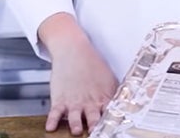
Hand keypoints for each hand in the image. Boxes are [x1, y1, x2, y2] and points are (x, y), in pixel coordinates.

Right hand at [40, 14, 119, 134]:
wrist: (74, 50)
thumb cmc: (93, 66)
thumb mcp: (110, 80)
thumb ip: (116, 96)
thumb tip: (129, 106)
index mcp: (103, 98)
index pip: (111, 114)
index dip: (113, 122)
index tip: (114, 128)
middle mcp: (89, 102)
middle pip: (94, 117)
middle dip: (96, 125)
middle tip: (97, 131)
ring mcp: (74, 101)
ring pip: (74, 116)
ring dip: (76, 124)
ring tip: (77, 130)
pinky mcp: (60, 99)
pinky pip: (55, 112)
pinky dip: (52, 120)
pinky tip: (50, 127)